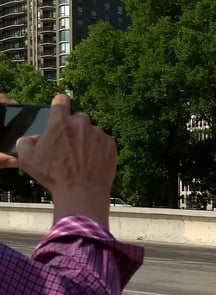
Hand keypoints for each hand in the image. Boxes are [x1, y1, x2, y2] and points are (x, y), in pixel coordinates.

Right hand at [10, 93, 115, 228]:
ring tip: (81, 158)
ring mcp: (98, 133)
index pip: (61, 101)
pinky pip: (104, 142)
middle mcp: (81, 123)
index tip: (60, 110)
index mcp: (60, 122)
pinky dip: (99, 149)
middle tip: (69, 145)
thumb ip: (26, 142)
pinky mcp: (111, 145)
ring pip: (91, 131)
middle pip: (77, 118)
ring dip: (87, 139)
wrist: (82, 193)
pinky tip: (92, 162)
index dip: (59, 104)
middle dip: (73, 128)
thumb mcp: (29, 159)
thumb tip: (31, 139)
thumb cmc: (54, 176)